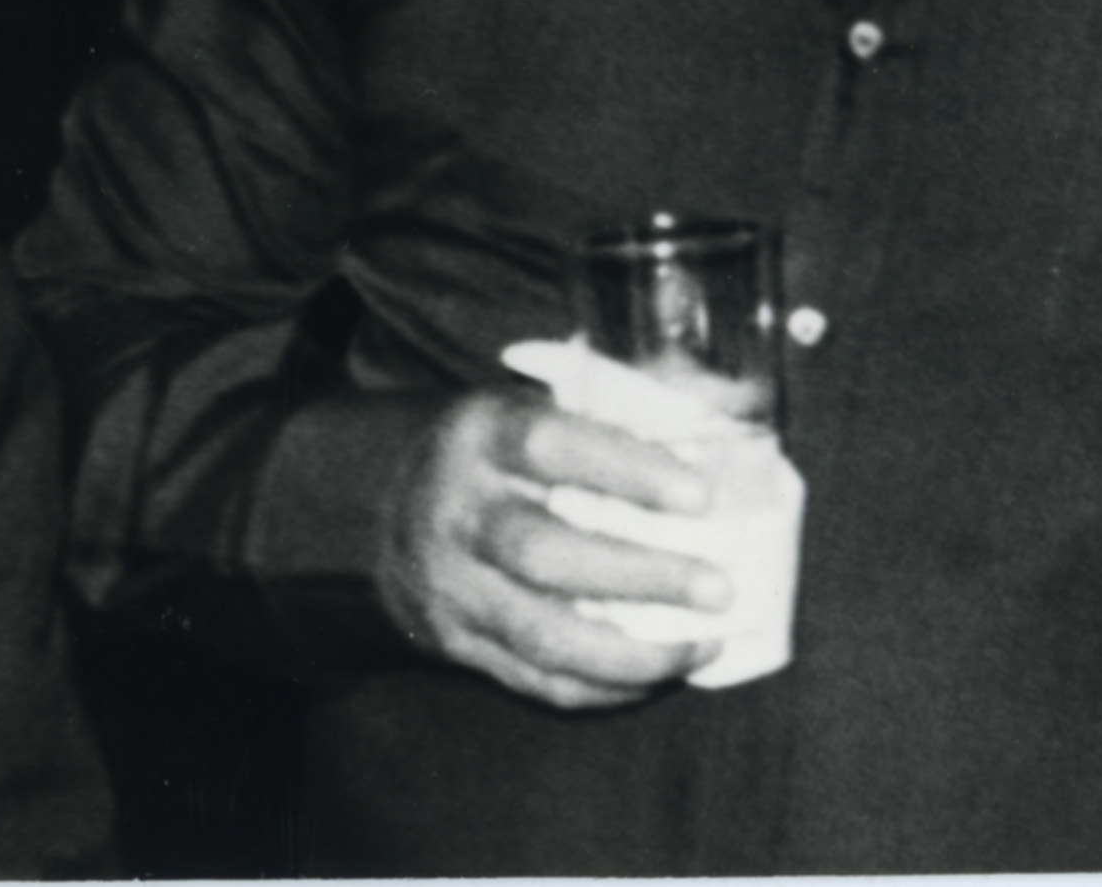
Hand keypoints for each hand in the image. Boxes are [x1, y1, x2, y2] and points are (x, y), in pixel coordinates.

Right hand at [375, 386, 726, 708]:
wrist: (380, 505)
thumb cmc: (492, 456)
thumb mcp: (522, 412)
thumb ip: (596, 427)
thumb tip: (711, 455)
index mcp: (481, 436)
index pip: (552, 446)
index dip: (628, 470)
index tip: (702, 495)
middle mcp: (457, 511)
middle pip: (544, 552)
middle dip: (641, 577)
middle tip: (720, 588)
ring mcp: (450, 585)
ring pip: (541, 633)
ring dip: (634, 653)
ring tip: (706, 647)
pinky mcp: (454, 643)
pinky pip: (534, 680)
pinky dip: (604, 688)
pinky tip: (660, 676)